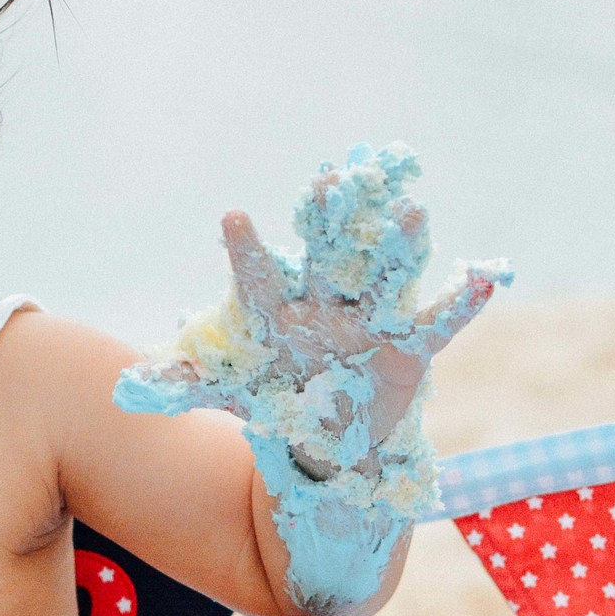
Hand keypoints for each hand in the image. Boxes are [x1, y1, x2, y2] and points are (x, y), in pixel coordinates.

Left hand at [138, 144, 510, 475]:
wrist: (325, 433)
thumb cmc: (276, 397)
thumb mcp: (230, 393)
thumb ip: (184, 386)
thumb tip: (127, 390)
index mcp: (279, 308)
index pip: (259, 272)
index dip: (247, 246)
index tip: (233, 215)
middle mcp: (326, 302)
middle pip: (326, 256)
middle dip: (327, 223)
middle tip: (326, 183)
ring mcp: (370, 319)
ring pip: (385, 276)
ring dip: (398, 246)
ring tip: (409, 210)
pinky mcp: (409, 346)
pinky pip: (439, 322)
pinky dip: (465, 302)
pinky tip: (487, 277)